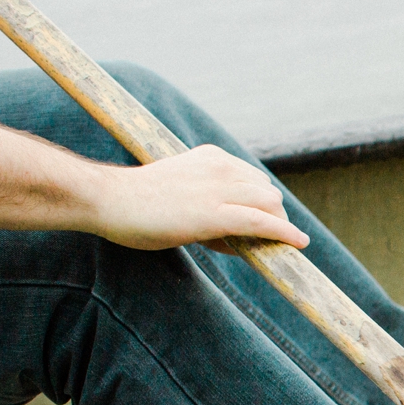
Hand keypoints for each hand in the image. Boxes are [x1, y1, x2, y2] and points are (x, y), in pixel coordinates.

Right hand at [78, 144, 310, 254]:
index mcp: (210, 157)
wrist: (105, 199)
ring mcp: (217, 189)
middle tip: (268, 239)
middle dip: (273, 215)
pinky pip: (262, 222)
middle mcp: (219, 167)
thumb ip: (207, 204)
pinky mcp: (214, 214)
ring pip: (271, 204)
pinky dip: (285, 233)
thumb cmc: (135, 201)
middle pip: (267, 190)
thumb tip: (234, 237)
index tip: (254, 223)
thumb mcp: (178, 190)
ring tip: (277, 246)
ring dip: (279, 226)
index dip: (258, 203)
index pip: (252, 178)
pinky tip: (298, 244)